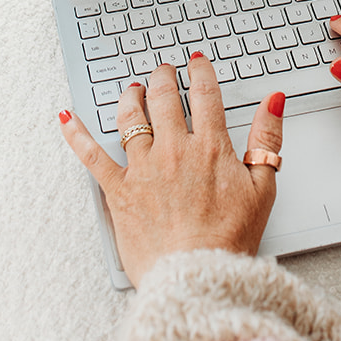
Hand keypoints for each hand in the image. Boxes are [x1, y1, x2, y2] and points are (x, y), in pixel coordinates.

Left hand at [59, 54, 284, 285]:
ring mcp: (142, 169)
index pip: (204, 95)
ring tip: (133, 89)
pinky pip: (92, 156)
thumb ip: (267, 140)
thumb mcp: (263, 188)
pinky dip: (77, 134)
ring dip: (130, 97)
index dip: (201, 73)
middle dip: (163, 78)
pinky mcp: (118, 191)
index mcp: (209, 147)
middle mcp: (173, 151)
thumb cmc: (230, 239)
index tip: (197, 63)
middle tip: (163, 70)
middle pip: (163, 99)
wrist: (196, 277)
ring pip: (130, 118)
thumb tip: (273, 102)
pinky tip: (68, 118)